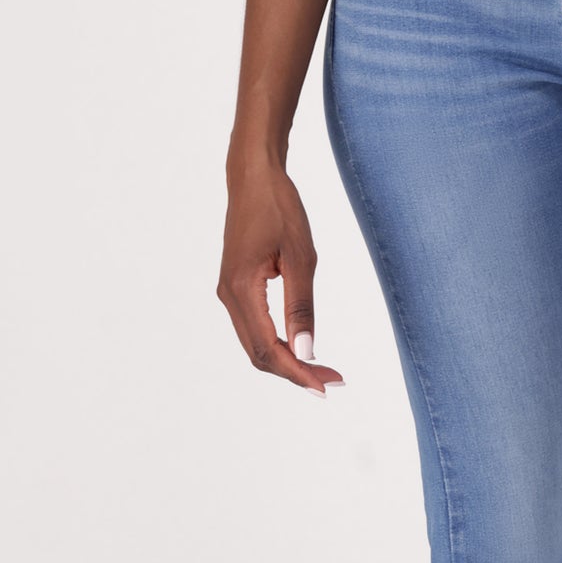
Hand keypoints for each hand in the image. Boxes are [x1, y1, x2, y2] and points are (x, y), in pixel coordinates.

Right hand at [217, 158, 345, 392]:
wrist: (253, 177)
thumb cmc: (279, 208)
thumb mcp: (300, 257)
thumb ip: (302, 306)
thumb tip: (307, 351)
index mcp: (241, 288)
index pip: (268, 348)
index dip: (297, 372)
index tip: (327, 385)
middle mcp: (228, 295)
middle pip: (258, 353)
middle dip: (295, 372)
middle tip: (333, 380)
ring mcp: (229, 292)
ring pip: (254, 344)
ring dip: (287, 360)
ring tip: (322, 369)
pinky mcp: (236, 287)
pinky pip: (254, 327)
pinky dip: (277, 344)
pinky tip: (301, 347)